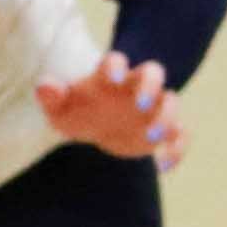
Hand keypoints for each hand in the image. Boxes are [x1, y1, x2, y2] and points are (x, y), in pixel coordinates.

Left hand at [40, 50, 185, 164]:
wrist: (99, 128)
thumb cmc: (78, 112)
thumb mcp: (59, 108)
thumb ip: (51, 96)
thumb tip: (45, 86)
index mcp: (110, 76)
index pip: (115, 60)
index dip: (116, 66)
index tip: (113, 78)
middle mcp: (136, 86)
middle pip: (154, 73)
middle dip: (150, 87)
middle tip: (141, 106)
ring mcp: (153, 107)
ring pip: (171, 102)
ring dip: (166, 118)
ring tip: (151, 138)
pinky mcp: (164, 129)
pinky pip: (180, 134)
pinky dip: (177, 148)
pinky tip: (163, 166)